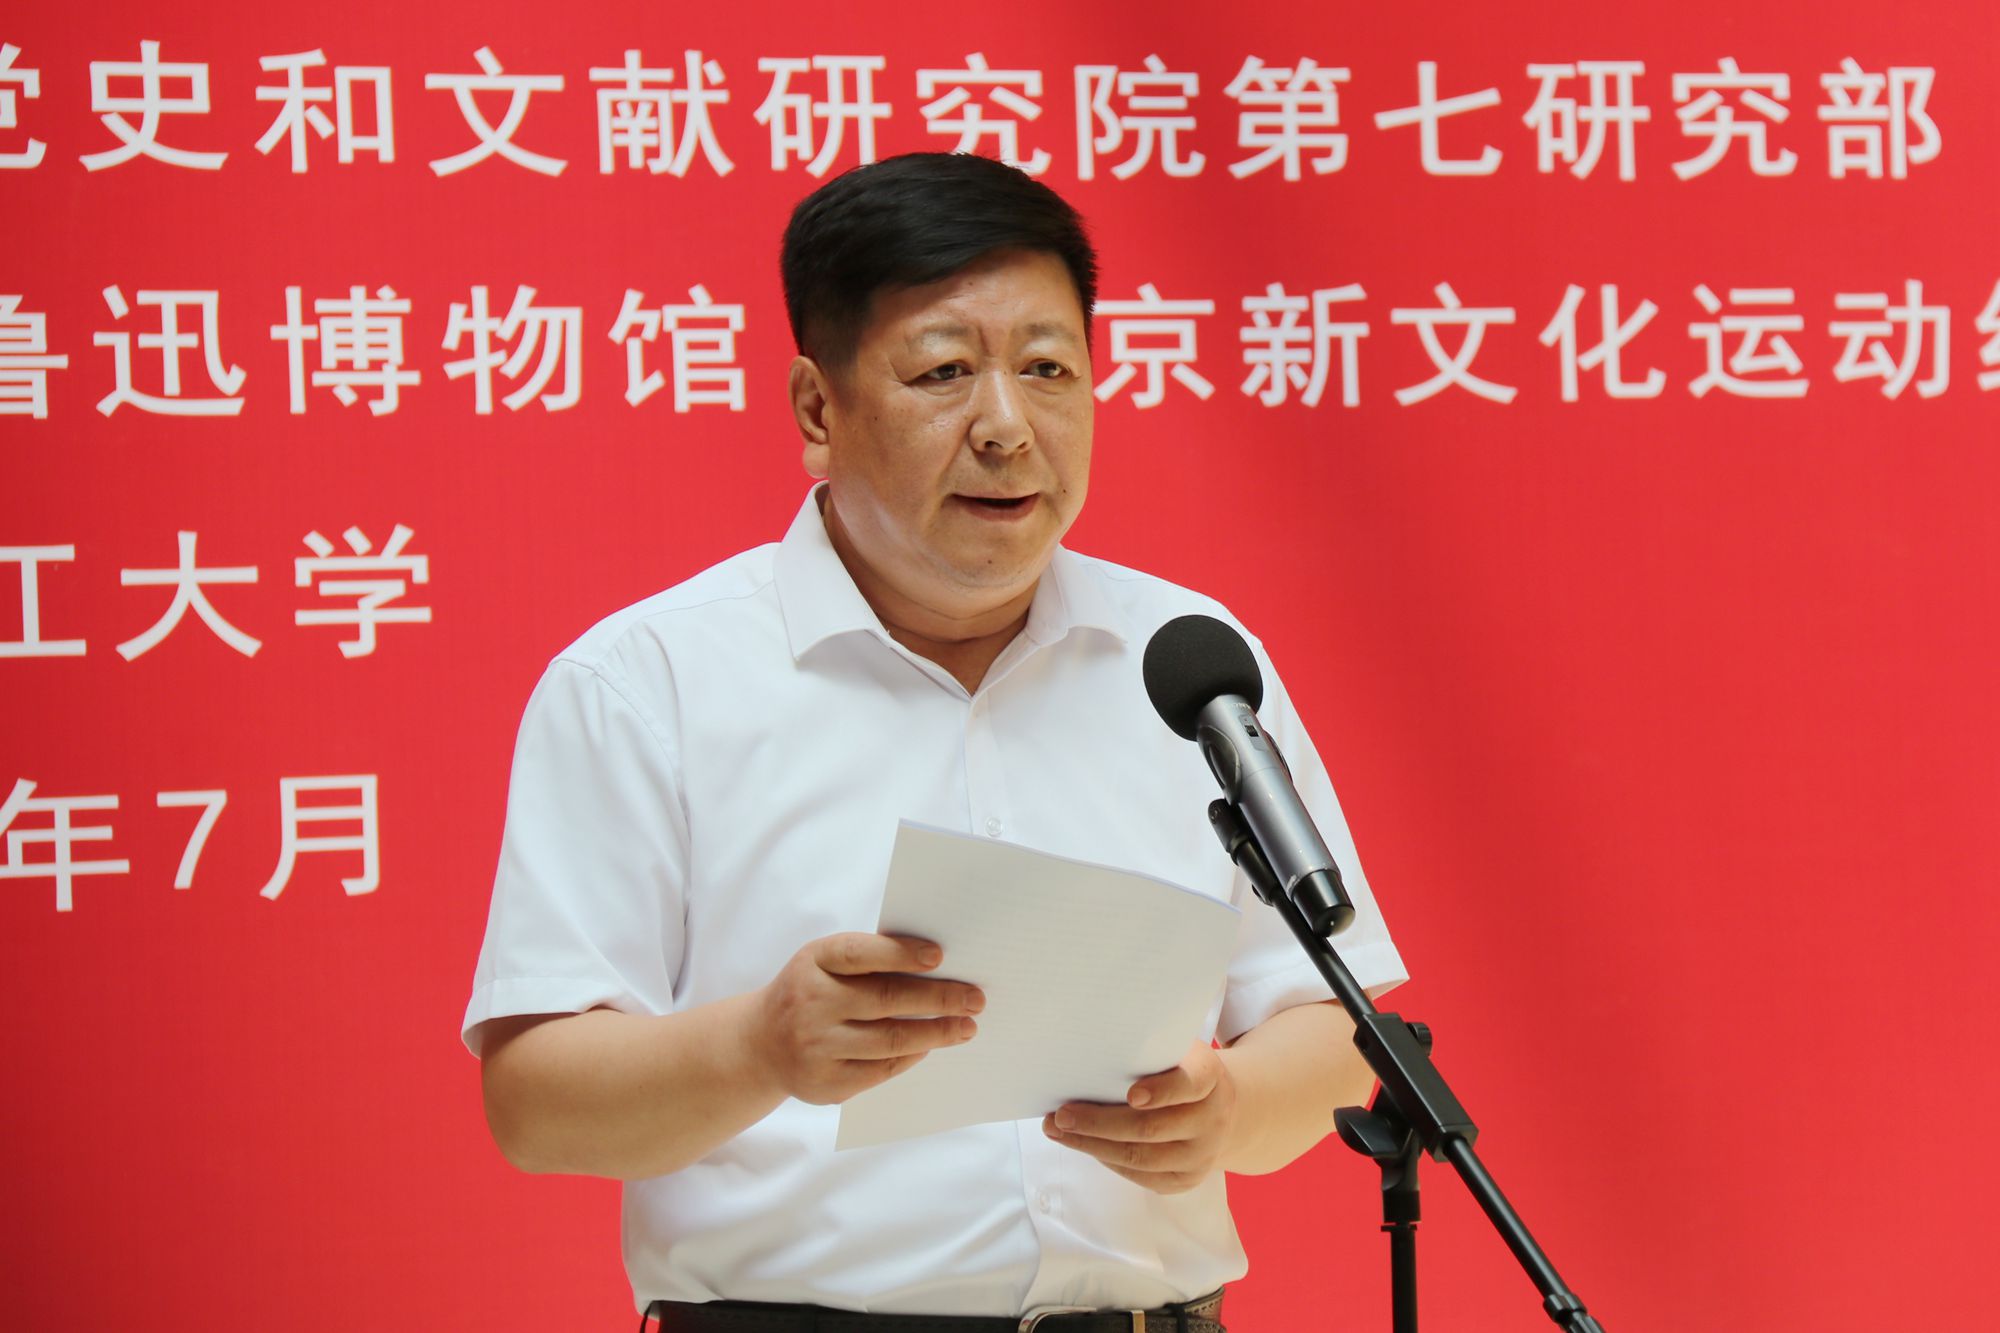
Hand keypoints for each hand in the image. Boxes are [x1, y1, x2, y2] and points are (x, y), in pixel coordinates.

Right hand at [750, 932, 982, 1104]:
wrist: (761, 1044)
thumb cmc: (811, 991)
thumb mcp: (824, 964)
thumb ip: (868, 960)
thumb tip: (937, 965)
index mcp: (814, 962)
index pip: (860, 954)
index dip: (900, 954)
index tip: (939, 956)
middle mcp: (810, 1003)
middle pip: (886, 1000)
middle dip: (938, 999)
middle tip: (975, 998)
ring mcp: (816, 1047)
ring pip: (890, 1040)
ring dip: (936, 1033)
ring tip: (966, 1027)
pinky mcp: (825, 1083)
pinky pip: (881, 1069)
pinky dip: (911, 1056)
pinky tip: (930, 1046)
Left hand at [1042, 1041, 1237, 1194]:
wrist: (1220, 1109)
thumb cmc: (1180, 1069)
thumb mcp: (1175, 1051)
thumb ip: (1146, 1051)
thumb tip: (1088, 1056)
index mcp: (1210, 1078)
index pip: (1190, 1084)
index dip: (1162, 1091)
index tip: (1132, 1094)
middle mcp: (1212, 1120)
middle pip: (1151, 1128)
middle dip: (1099, 1123)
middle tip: (1062, 1115)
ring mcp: (1201, 1156)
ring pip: (1140, 1157)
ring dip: (1092, 1145)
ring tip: (1058, 1131)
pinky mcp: (1185, 1180)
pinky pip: (1140, 1175)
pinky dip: (1106, 1159)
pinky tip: (1083, 1144)